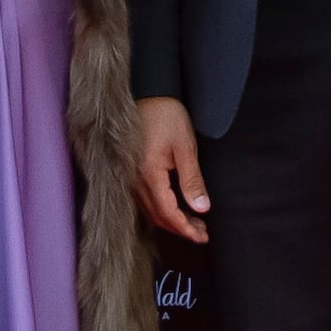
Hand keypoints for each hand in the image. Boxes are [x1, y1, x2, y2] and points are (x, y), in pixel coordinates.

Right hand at [136, 97, 211, 242]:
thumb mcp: (185, 147)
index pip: (167, 213)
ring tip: (194, 222)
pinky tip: (174, 207)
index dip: (185, 228)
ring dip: (171, 220)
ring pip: (149, 210)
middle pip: (157, 216)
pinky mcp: (129, 171)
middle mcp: (134, 180)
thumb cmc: (167, 116)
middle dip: (180, 228)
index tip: (201, 237)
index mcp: (149, 174)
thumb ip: (192, 180)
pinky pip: (143, 199)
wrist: (147, 93)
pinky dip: (160, 209)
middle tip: (202, 233)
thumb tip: (201, 209)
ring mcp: (129, 176)